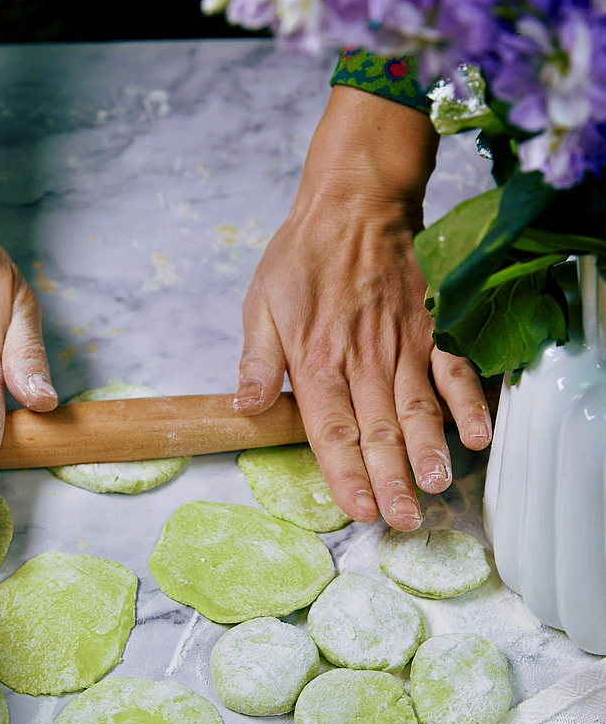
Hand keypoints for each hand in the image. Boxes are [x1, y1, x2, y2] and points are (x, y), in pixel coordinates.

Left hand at [235, 86, 491, 530]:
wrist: (355, 202)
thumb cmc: (302, 256)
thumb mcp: (260, 305)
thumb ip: (257, 362)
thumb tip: (246, 410)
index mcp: (315, 360)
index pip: (332, 431)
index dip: (345, 474)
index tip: (358, 510)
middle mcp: (362, 360)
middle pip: (378, 432)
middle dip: (391, 481)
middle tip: (402, 521)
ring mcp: (402, 345)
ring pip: (418, 410)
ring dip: (429, 453)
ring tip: (436, 489)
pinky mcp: (431, 327)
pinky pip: (455, 371)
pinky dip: (468, 404)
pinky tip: (478, 437)